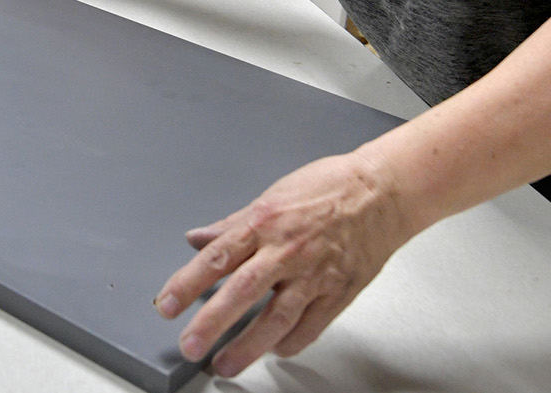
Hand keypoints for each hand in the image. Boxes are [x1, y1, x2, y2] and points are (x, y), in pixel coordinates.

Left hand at [154, 153, 411, 378]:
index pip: (217, 257)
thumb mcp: (272, 197)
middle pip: (242, 290)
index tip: (167, 305)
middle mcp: (287, 250)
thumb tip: (198, 239)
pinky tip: (274, 351)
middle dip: (212, 322)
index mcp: (265, 223)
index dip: (188, 283)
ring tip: (225, 364)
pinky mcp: (338, 291)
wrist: (383, 192)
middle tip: (190, 345)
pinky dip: (290, 342)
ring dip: (248, 345)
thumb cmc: (330, 188)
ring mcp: (314, 274)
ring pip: (276, 317)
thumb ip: (232, 225)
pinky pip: (311, 325)